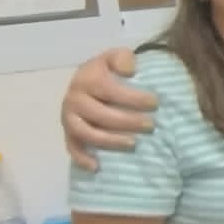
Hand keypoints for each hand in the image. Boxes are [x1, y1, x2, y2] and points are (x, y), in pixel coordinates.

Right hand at [63, 48, 156, 171]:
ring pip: (85, 133)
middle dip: (127, 121)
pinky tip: (97, 167)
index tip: (155, 103)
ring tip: (134, 144)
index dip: (132, 98)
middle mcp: (74, 98)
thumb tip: (129, 70)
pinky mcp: (68, 132)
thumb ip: (123, 58)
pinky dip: (82, 158)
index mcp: (86, 78)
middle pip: (99, 114)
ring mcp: (69, 117)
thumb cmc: (108, 70)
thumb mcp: (116, 56)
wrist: (88, 80)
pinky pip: (72, 147)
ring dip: (109, 141)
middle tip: (151, 126)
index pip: (108, 90)